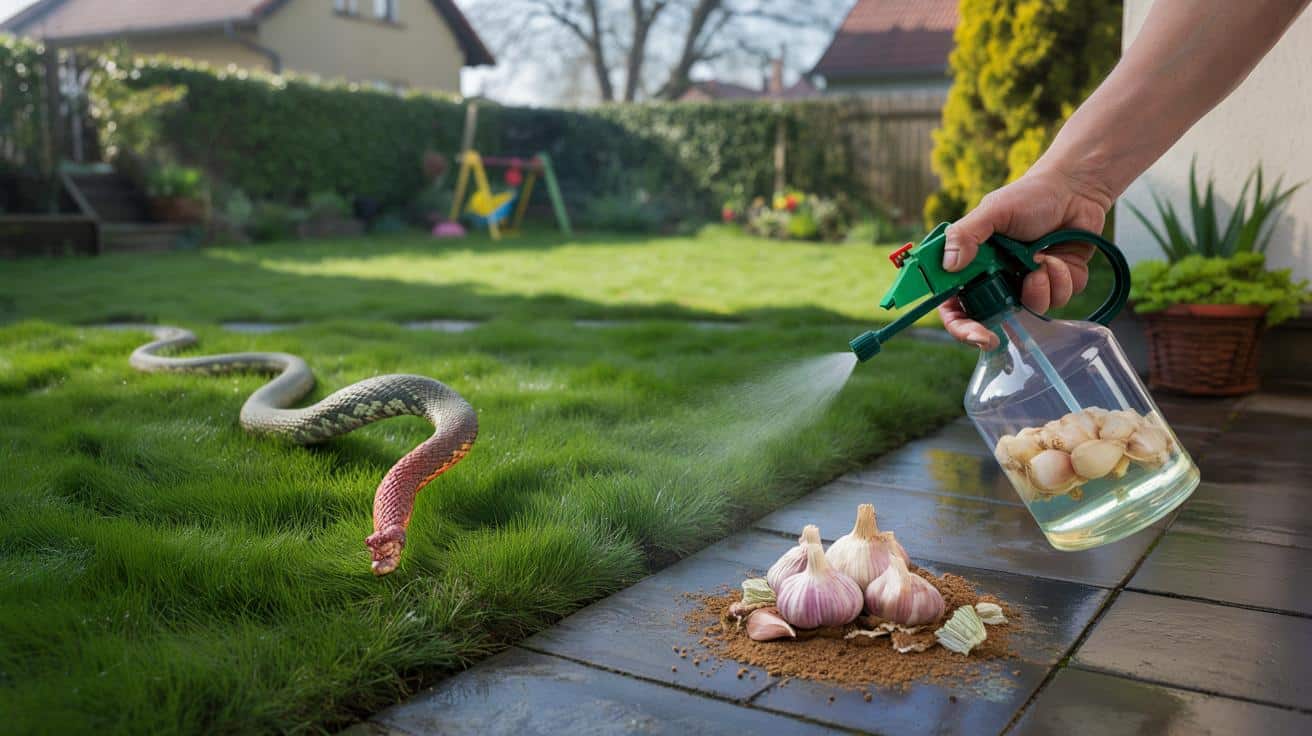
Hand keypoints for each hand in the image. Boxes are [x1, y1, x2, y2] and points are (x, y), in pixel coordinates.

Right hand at [938, 165, 1112, 349]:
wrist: (1075, 189)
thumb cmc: (1030, 195)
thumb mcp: (993, 210)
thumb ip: (967, 235)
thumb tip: (949, 265)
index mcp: (973, 266)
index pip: (955, 306)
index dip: (961, 327)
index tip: (978, 335)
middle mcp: (997, 280)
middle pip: (993, 318)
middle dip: (1010, 310)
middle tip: (1024, 289)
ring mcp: (1027, 284)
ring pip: (1032, 311)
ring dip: (1041, 288)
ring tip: (1044, 259)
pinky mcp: (1057, 284)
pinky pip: (1059, 300)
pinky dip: (1063, 280)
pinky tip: (1061, 257)